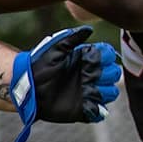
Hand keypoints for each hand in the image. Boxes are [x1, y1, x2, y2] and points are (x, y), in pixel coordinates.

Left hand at [5, 26, 120, 141]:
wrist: (28, 87)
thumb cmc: (40, 64)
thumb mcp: (56, 47)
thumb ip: (72, 37)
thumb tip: (90, 29)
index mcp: (85, 59)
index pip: (108, 56)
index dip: (106, 56)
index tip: (95, 57)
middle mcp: (89, 75)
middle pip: (114, 73)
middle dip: (109, 72)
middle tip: (91, 74)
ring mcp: (88, 92)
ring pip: (112, 92)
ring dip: (106, 90)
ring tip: (90, 88)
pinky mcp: (84, 109)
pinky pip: (100, 111)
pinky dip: (99, 109)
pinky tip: (88, 103)